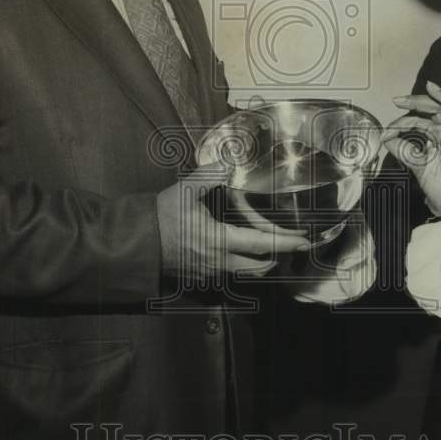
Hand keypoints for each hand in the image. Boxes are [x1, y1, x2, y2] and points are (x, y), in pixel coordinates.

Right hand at [156, 162, 309, 279]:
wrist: (136, 245)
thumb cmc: (161, 218)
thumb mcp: (184, 191)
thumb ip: (208, 176)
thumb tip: (227, 163)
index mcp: (220, 241)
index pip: (263, 245)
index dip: (286, 242)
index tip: (304, 241)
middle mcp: (220, 262)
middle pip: (260, 265)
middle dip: (278, 255)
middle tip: (291, 243)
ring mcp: (210, 272)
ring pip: (246, 272)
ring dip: (262, 262)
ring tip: (272, 248)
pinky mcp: (201, 276)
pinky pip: (230, 273)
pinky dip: (244, 264)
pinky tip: (242, 252)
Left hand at [382, 81, 440, 229]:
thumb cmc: (440, 187)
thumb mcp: (416, 165)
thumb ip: (403, 151)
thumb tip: (387, 138)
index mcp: (438, 135)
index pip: (420, 120)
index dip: (401, 123)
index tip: (385, 132)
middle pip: (436, 110)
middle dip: (417, 102)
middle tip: (398, 100)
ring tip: (432, 88)